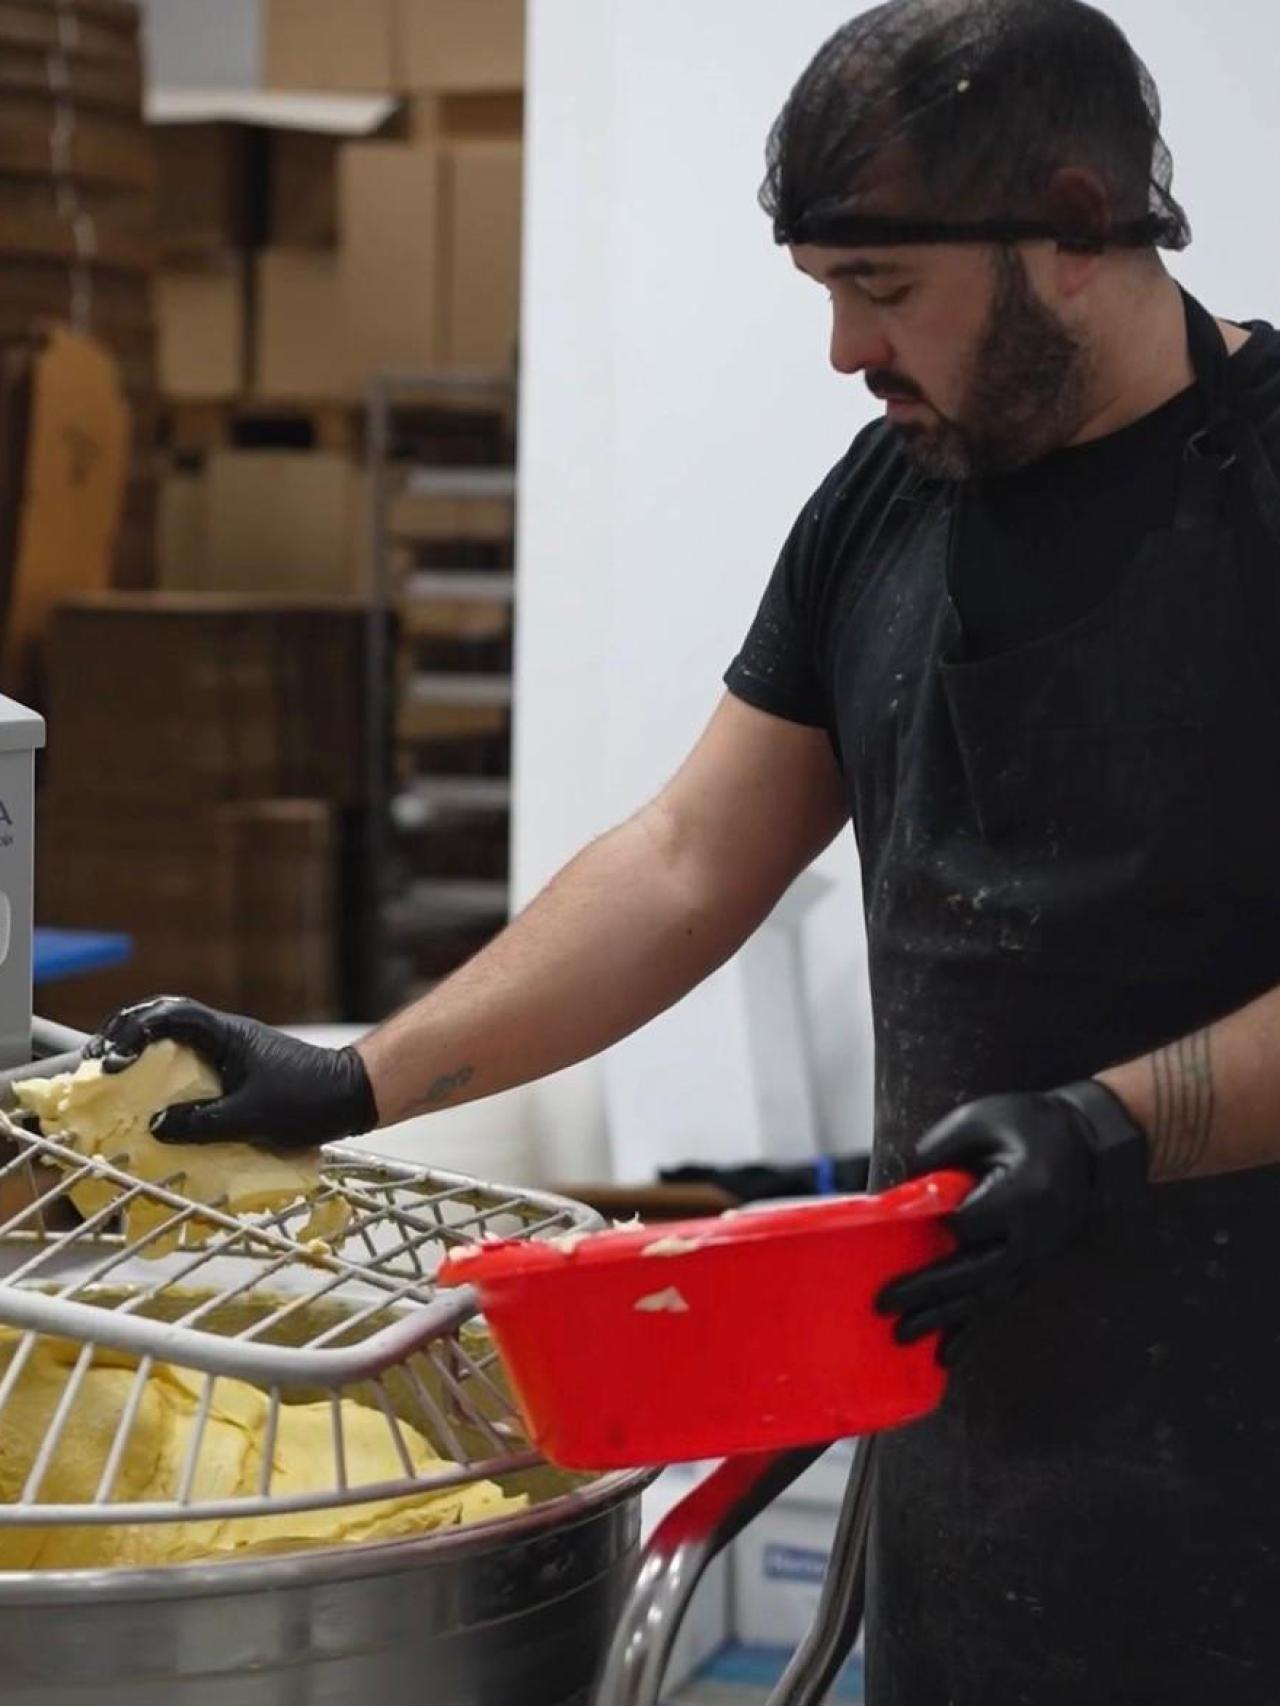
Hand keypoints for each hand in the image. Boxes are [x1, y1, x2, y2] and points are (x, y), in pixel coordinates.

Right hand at [86, 997, 378, 1149]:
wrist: (352, 1094)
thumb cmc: (310, 1099)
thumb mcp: (253, 1116)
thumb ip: (203, 1123)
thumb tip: (156, 1126)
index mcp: (226, 1035)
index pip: (170, 1015)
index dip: (134, 1032)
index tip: (111, 1061)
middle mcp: (224, 1035)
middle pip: (164, 1020)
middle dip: (126, 1036)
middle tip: (98, 1064)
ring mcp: (230, 1050)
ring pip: (176, 1040)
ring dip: (143, 1054)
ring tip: (115, 1081)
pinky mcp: (236, 1068)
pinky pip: (191, 1063)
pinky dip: (166, 1075)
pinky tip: (155, 1100)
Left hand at [876, 1081, 1147, 1363]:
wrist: (1091, 1146)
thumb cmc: (1030, 1125)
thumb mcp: (981, 1120)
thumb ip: (937, 1152)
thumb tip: (899, 1192)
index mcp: (1022, 1195)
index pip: (968, 1225)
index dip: (938, 1226)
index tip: (907, 1225)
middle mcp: (1031, 1236)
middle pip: (972, 1273)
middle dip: (927, 1292)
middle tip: (884, 1306)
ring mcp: (1034, 1258)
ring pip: (983, 1297)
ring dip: (943, 1320)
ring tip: (903, 1337)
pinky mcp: (1030, 1268)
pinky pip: (997, 1302)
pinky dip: (970, 1330)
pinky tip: (945, 1355)